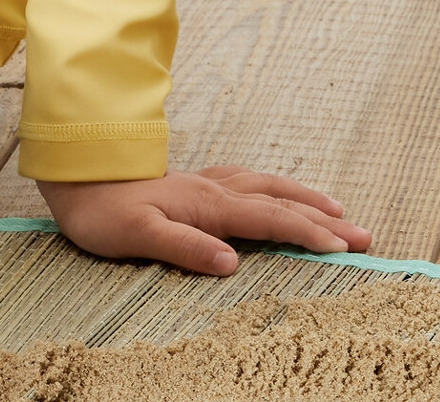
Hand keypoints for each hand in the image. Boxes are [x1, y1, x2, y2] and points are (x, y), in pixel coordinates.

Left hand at [38, 167, 369, 275]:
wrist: (74, 178)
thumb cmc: (102, 213)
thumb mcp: (137, 236)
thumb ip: (184, 247)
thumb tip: (231, 261)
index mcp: (205, 204)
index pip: (268, 219)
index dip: (308, 233)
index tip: (344, 247)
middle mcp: (212, 189)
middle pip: (278, 200)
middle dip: (323, 217)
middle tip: (364, 234)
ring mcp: (204, 183)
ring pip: (266, 186)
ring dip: (304, 197)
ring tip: (338, 208)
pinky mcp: (192, 184)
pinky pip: (247, 182)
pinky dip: (273, 187)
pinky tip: (275, 191)